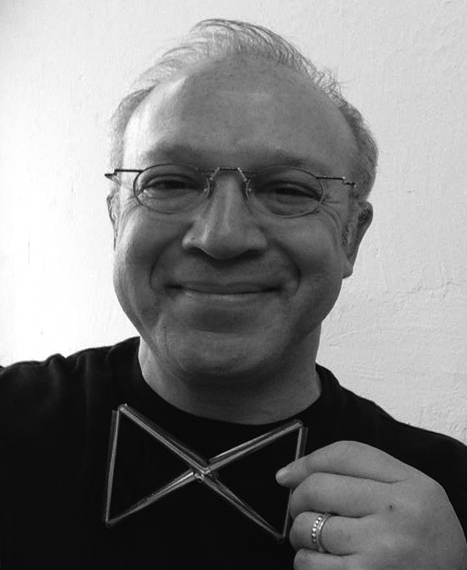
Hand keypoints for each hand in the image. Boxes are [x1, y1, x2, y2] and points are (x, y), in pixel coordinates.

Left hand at [276, 441, 466, 568]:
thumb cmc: (425, 548)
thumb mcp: (412, 497)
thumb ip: (365, 476)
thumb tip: (290, 474)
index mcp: (411, 485)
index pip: (345, 454)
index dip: (307, 461)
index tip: (288, 473)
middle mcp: (397, 513)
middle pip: (318, 487)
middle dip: (298, 500)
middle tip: (304, 512)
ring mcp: (380, 549)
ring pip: (307, 527)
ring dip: (302, 536)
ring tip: (322, 544)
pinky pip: (309, 564)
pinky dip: (308, 564)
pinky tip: (328, 566)